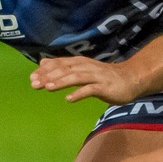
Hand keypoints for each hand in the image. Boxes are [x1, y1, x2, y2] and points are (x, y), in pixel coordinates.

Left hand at [30, 55, 144, 104]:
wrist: (131, 78)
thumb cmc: (103, 76)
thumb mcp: (82, 69)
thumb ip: (63, 68)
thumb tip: (42, 63)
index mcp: (79, 62)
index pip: (59, 64)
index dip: (45, 70)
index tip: (32, 78)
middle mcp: (86, 67)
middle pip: (64, 70)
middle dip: (48, 76)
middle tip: (34, 84)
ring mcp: (96, 76)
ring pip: (76, 77)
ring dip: (61, 82)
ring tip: (48, 88)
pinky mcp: (104, 87)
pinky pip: (90, 89)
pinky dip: (79, 93)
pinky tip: (69, 99)